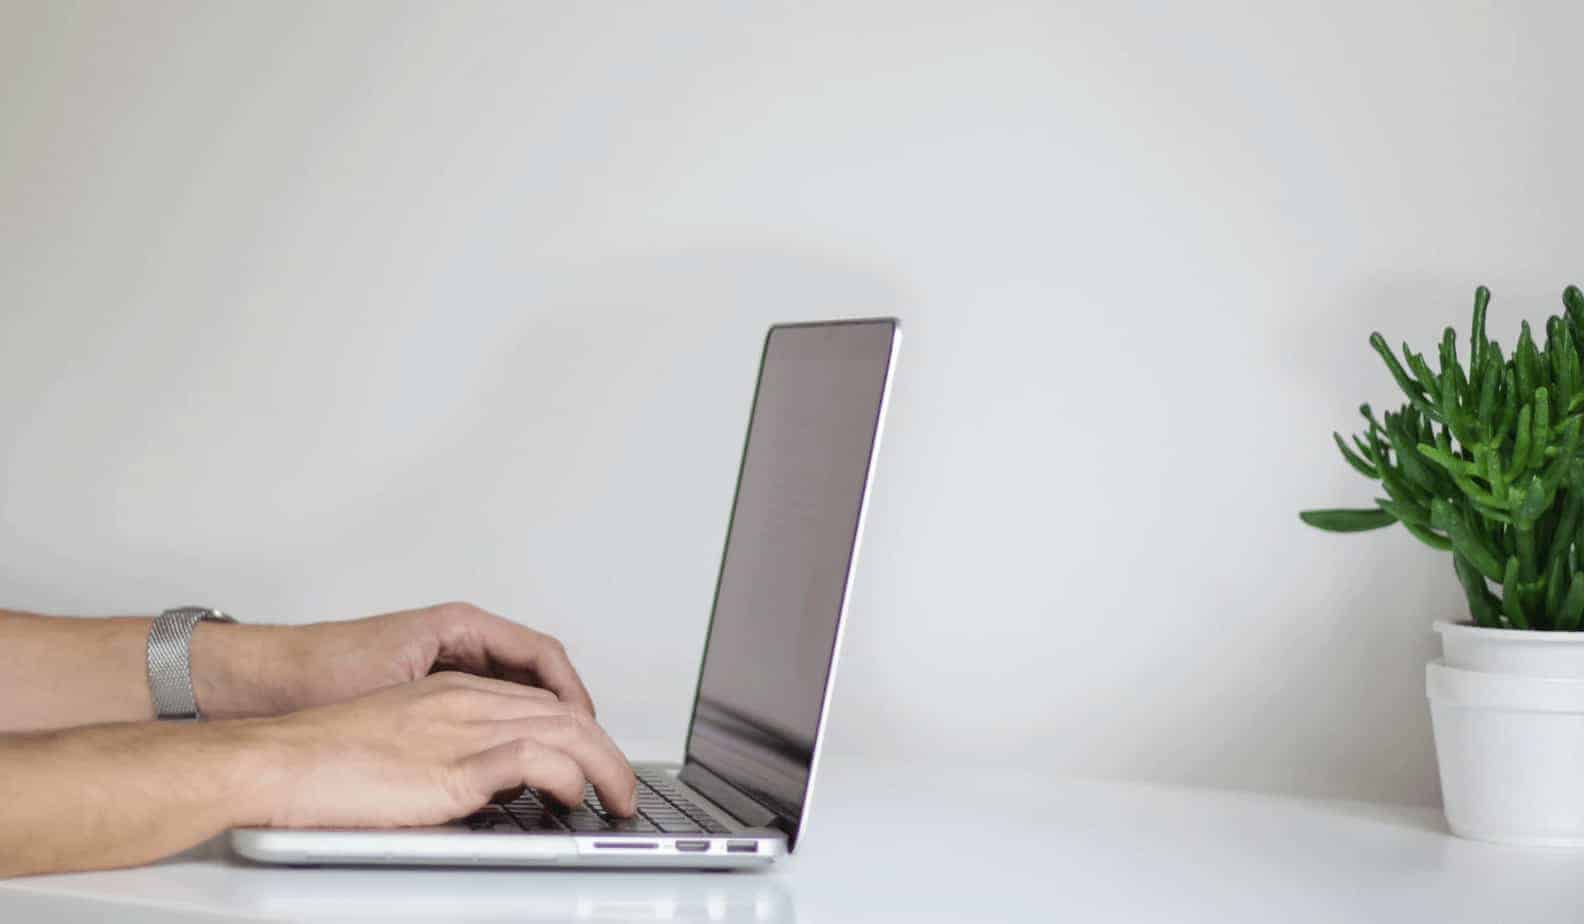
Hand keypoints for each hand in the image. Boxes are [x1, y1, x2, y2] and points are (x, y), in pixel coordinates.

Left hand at [193, 602, 595, 719]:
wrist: (260, 682)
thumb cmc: (318, 673)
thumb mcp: (402, 690)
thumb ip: (462, 706)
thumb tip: (518, 733)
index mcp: (460, 625)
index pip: (542, 654)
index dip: (573, 693)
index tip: (588, 727)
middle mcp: (458, 638)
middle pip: (537, 671)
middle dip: (566, 710)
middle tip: (586, 750)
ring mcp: (445, 660)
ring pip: (514, 689)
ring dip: (540, 720)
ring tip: (559, 756)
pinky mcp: (429, 685)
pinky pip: (487, 702)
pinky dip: (508, 726)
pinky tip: (511, 756)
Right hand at [248, 671, 637, 826]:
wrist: (276, 760)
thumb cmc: (320, 759)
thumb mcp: (400, 745)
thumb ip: (448, 755)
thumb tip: (488, 790)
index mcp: (451, 690)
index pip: (540, 700)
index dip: (579, 731)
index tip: (596, 760)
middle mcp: (464, 701)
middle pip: (564, 711)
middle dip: (607, 749)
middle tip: (623, 786)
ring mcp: (461, 729)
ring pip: (565, 730)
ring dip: (605, 767)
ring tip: (617, 798)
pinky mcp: (452, 765)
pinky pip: (535, 760)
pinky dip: (570, 776)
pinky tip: (577, 796)